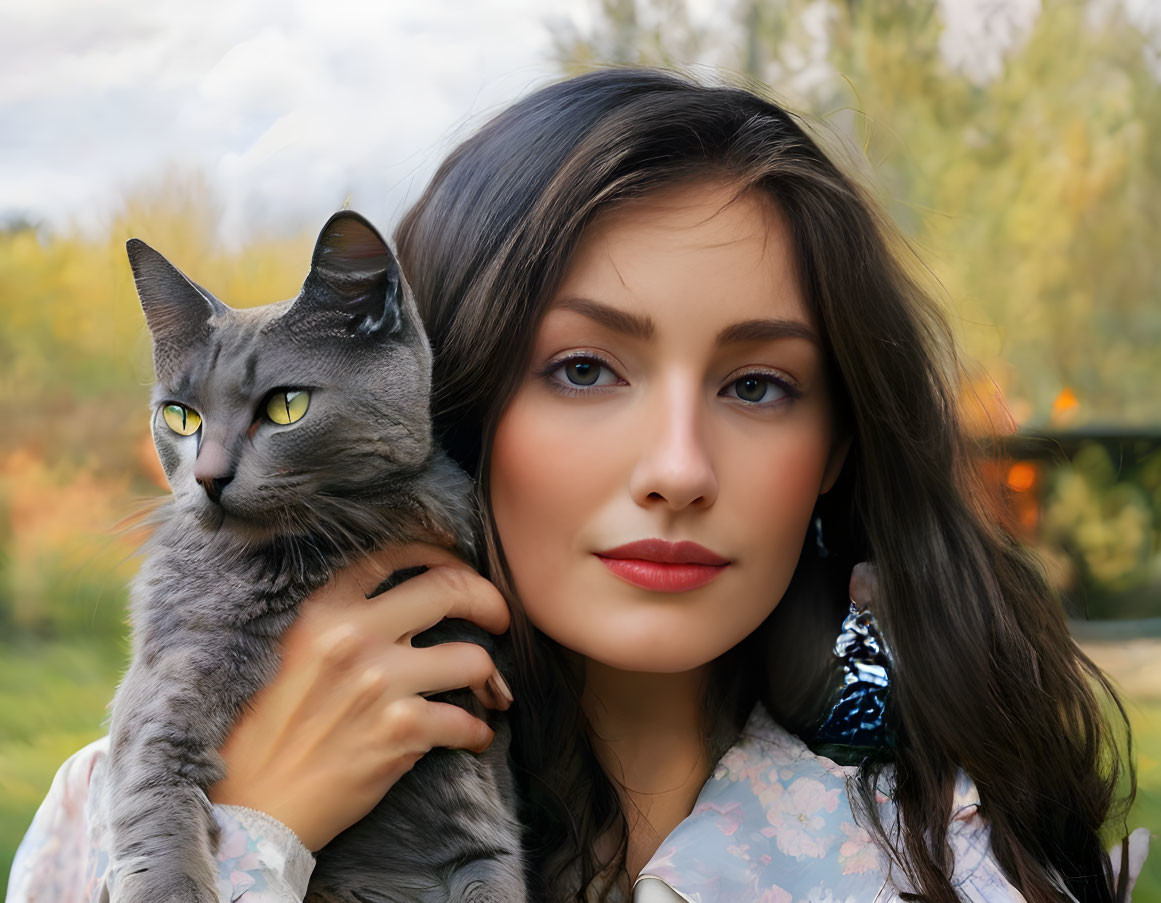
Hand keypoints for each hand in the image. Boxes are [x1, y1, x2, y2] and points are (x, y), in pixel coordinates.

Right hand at [207, 543, 512, 851]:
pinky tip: (473, 737)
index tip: (460, 570)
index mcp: (323, 609)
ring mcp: (380, 683)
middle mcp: (354, 636)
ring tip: (489, 691)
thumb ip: (337, 620)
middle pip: (450, 589)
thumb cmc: (264, 731)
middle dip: (489, 601)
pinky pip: (466, 722)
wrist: (251, 808)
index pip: (396, 555)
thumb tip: (397, 600)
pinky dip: (477, 732)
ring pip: (472, 658)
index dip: (442, 555)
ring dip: (490, 677)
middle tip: (499, 618)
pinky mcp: (399, 733)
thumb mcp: (287, 650)